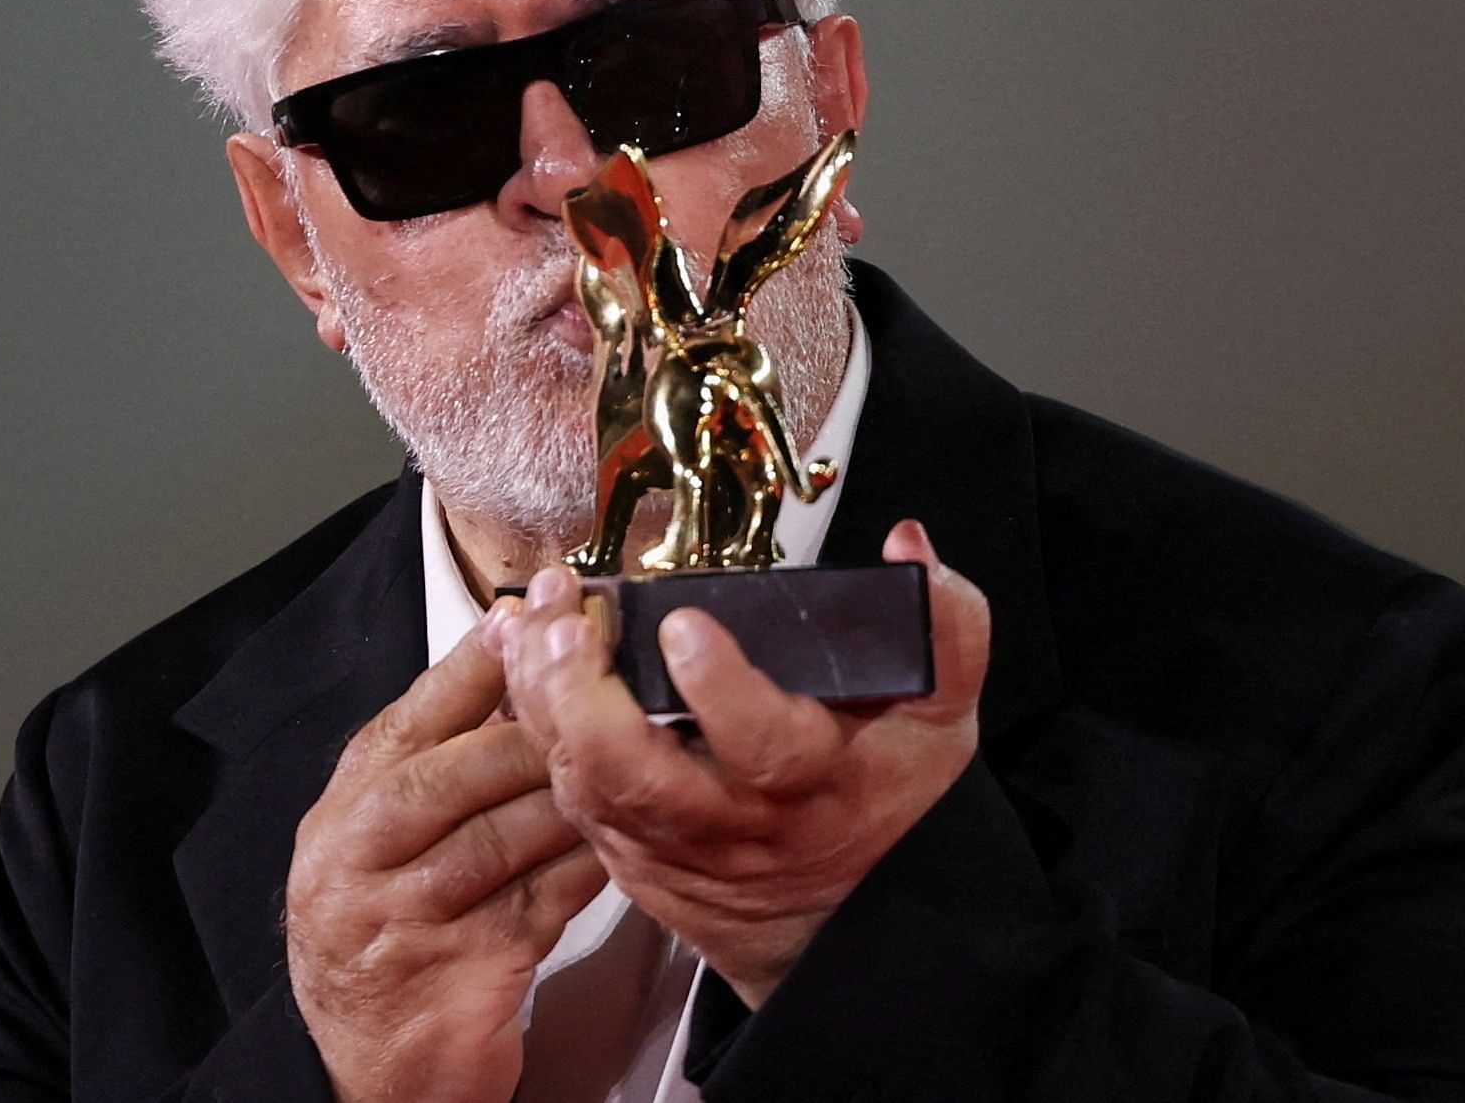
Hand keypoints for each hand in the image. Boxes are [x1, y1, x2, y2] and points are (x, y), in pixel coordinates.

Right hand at [286, 602, 611, 1102]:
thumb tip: (512, 667)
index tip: (526, 613)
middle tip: (601, 679)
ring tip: (629, 751)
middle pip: (460, 770)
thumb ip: (436, 769)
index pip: (411, 720)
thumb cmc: (389, 941)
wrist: (369, 1070)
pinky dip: (586, 867)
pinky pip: (539, 904)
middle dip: (538, 722)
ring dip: (572, 793)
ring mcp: (402, 921)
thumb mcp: (386, 847)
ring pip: (503, 834)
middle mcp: (357, 860)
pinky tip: (625, 843)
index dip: (473, 664)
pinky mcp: (457, 975)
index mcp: (343, 814)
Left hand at [498, 519, 990, 1007]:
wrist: (845, 922)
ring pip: (587, 786)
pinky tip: (520, 652)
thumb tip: (908, 543)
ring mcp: (668, 844)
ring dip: (546, 703)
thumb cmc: (883, 797)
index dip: (720, 688)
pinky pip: (566, 793)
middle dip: (588, 702)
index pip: (763, 745)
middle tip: (568, 626)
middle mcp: (731, 821)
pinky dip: (534, 721)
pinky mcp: (627, 853)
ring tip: (533, 619)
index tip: (683, 624)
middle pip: (641, 779)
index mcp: (815, 782)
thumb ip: (944, 631)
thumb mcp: (938, 719)